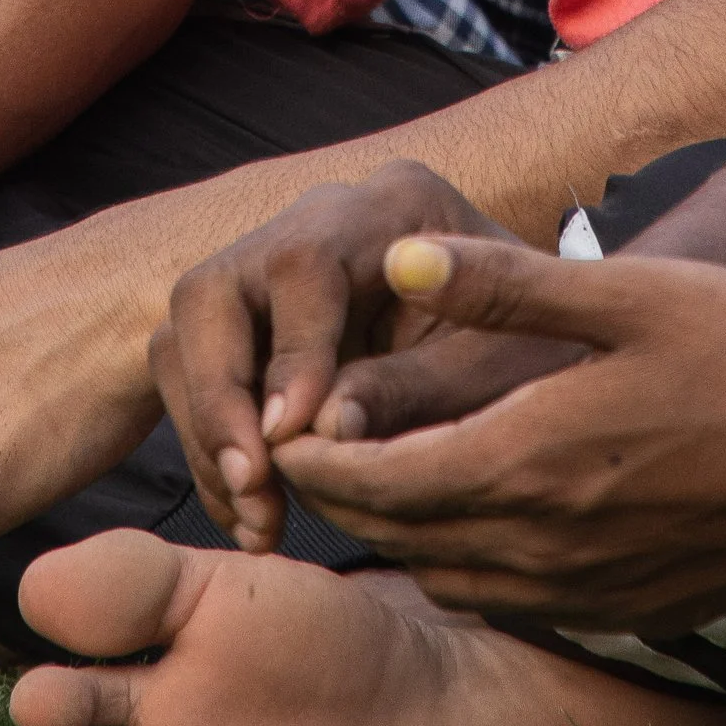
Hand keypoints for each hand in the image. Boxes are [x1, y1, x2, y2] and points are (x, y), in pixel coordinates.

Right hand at [151, 162, 573, 550]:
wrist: (539, 356)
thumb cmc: (534, 360)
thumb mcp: (501, 375)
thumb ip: (418, 390)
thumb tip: (317, 431)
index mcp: (394, 205)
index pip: (303, 264)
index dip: (289, 354)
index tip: (291, 441)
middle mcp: (317, 219)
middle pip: (214, 288)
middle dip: (220, 400)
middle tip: (256, 491)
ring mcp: (272, 265)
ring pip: (187, 334)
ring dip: (210, 436)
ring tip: (259, 520)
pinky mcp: (251, 321)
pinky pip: (192, 374)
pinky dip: (213, 448)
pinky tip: (252, 511)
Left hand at [272, 232, 725, 630]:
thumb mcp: (630, 293)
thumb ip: (506, 284)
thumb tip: (398, 260)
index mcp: (532, 461)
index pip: (380, 483)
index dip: (318, 458)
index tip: (278, 428)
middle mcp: (549, 545)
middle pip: (404, 539)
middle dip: (346, 499)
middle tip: (306, 454)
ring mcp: (594, 591)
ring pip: (456, 580)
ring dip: (405, 538)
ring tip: (382, 484)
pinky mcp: (635, 611)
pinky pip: (517, 604)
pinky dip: (471, 568)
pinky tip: (482, 524)